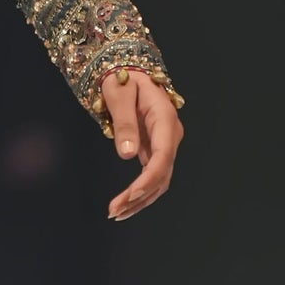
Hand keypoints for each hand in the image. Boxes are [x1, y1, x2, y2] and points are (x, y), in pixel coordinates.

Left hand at [103, 70, 184, 221]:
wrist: (129, 72)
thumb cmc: (123, 78)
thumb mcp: (119, 94)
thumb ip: (124, 123)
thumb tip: (127, 155)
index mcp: (164, 119)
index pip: (162, 156)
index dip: (148, 179)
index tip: (129, 195)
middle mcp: (170, 135)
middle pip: (162, 173)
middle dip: (141, 196)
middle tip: (114, 211)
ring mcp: (165, 143)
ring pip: (159, 179)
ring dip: (140, 199)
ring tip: (117, 213)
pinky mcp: (156, 148)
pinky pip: (152, 174)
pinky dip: (140, 191)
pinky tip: (124, 203)